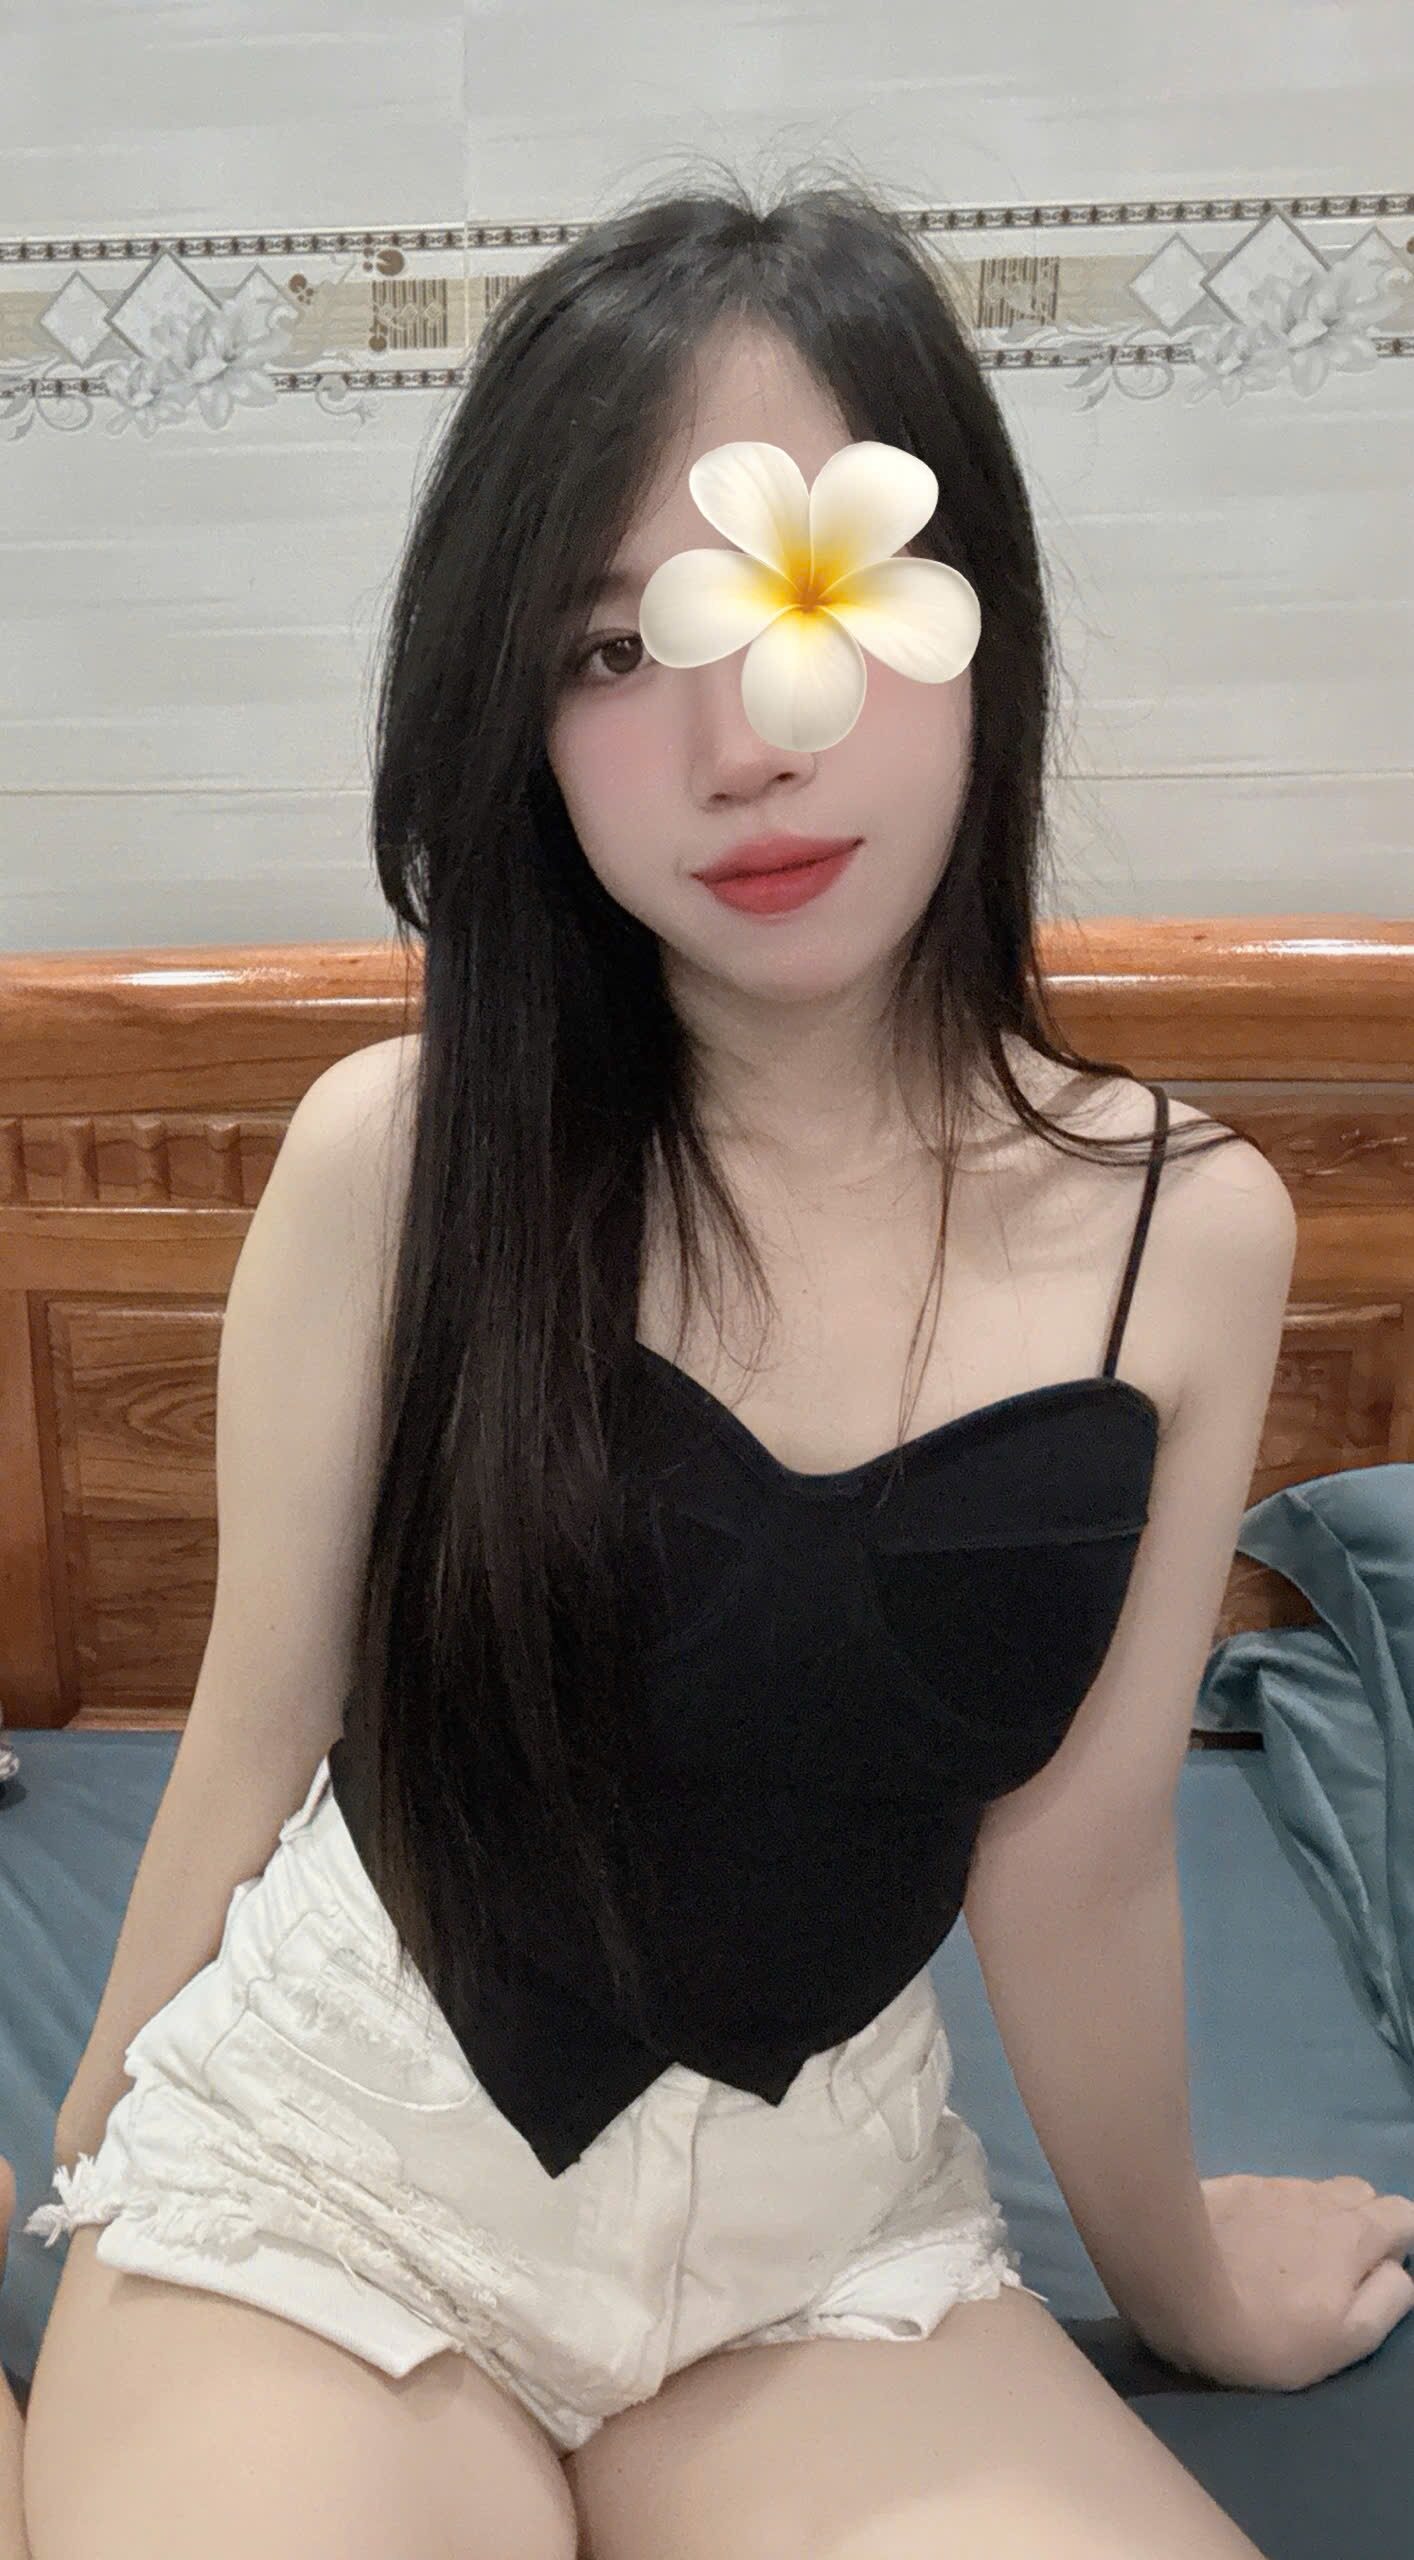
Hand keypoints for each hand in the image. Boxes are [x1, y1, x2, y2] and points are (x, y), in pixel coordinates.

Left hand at [1146, 2173, 1413, 2392]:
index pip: (1403, 2212)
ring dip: (1317, 2215)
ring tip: (1290, 2257)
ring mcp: (1271, 2185)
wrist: (1170, 2281)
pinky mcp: (1231, 2184)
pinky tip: (1250, 2239)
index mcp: (1355, 2233)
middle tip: (1337, 2269)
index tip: (1378, 2273)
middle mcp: (1319, 2197)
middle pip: (1361, 2193)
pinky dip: (1274, 2211)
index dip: (1400, 2241)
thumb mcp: (1343, 2340)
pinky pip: (1270, 2190)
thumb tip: (1398, 2270)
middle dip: (1363, 2222)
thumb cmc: (1264, 2330)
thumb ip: (1385, 2301)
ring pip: (1314, 2189)